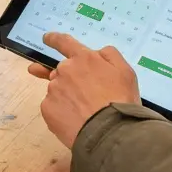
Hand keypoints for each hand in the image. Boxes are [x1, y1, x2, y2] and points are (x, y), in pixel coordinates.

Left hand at [28, 32, 139, 148]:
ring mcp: (54, 89)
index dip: (54, 39)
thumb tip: (97, 52)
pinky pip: (52, 107)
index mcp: (83, 58)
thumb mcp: (125, 72)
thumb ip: (110, 55)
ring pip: (57, 90)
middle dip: (70, 80)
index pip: (64, 42)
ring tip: (85, 113)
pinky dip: (61, 112)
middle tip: (85, 97)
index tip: (47, 38)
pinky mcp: (47, 108)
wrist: (109, 133)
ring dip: (67, 97)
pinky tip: (75, 120)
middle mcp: (65, 70)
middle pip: (62, 71)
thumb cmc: (120, 101)